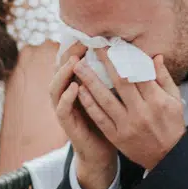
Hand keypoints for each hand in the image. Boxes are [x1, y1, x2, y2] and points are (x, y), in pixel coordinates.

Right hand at [49, 42, 116, 188]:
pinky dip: (66, 97)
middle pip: (60, 70)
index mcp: (78, 85)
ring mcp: (65, 109)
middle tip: (80, 42)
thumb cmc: (111, 122)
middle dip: (68, 54)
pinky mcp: (67, 124)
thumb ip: (117, 77)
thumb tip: (131, 54)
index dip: (77, 47)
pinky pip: (62, 109)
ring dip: (63, 73)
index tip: (91, 35)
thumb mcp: (114, 97)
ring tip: (74, 61)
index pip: (72, 61)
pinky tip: (75, 87)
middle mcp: (67, 95)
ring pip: (56, 87)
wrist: (103, 152)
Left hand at [72, 50, 187, 171]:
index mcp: (157, 101)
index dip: (126, 57)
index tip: (115, 44)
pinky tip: (80, 90)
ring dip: (90, 81)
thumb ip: (164, 78)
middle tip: (93, 46)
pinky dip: (89, 103)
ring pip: (105, 99)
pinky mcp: (116, 136)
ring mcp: (127, 125)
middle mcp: (141, 112)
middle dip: (106, 62)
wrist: (168, 157)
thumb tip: (156, 56)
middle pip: (120, 82)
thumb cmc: (172, 125)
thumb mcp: (175, 101)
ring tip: (78, 65)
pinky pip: (100, 117)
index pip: (138, 73)